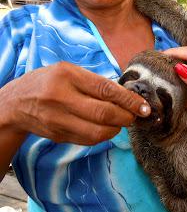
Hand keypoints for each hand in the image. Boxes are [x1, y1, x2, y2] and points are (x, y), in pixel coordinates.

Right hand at [1, 62, 150, 144]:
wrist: (17, 103)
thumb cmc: (48, 82)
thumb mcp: (69, 71)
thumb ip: (94, 82)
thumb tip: (126, 96)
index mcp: (67, 76)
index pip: (105, 89)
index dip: (129, 100)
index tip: (144, 107)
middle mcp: (61, 98)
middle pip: (103, 114)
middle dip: (126, 118)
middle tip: (136, 116)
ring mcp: (58, 120)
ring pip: (98, 132)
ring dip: (116, 129)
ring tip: (121, 121)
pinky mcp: (58, 136)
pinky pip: (88, 140)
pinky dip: (103, 136)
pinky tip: (106, 128)